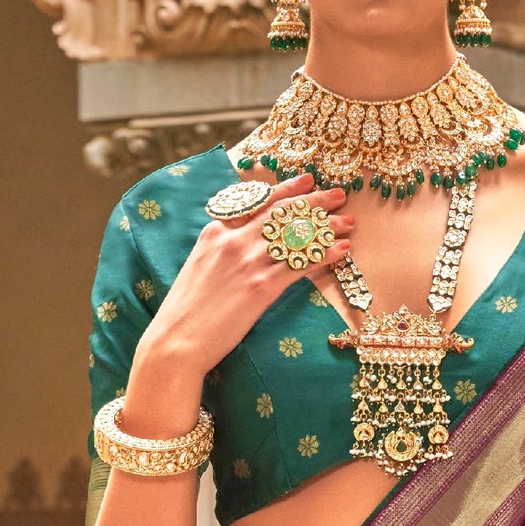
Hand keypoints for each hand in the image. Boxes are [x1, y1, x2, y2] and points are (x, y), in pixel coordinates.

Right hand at [119, 176, 352, 435]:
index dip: (285, 190)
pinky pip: (300, 264)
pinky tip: (342, 250)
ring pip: (294, 235)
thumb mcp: (198, 270)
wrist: (176, 343)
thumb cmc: (185, 315)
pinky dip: (324, 254)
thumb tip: (240, 251)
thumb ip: (219, 253)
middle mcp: (233, 240)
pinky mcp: (260, 287)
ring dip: (327, 227)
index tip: (305, 182)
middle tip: (338, 194)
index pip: (256, 203)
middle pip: (280, 212)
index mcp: (215, 233)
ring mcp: (247, 262)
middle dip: (313, 201)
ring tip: (348, 221)